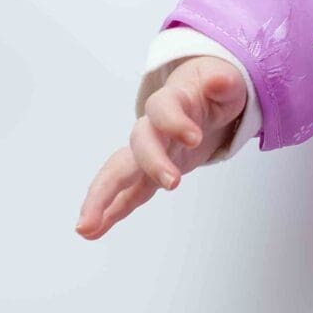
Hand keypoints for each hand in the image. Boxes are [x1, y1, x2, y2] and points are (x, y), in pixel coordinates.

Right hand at [74, 57, 248, 239]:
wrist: (200, 98)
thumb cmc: (211, 90)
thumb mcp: (226, 81)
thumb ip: (223, 82)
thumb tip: (221, 81)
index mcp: (171, 101)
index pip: (164, 108)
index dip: (176, 121)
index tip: (194, 137)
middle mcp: (152, 128)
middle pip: (140, 142)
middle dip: (150, 162)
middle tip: (172, 182)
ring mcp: (147, 152)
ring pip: (120, 173)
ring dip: (102, 198)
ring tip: (86, 227)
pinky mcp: (150, 174)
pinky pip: (127, 194)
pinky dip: (110, 212)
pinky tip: (93, 231)